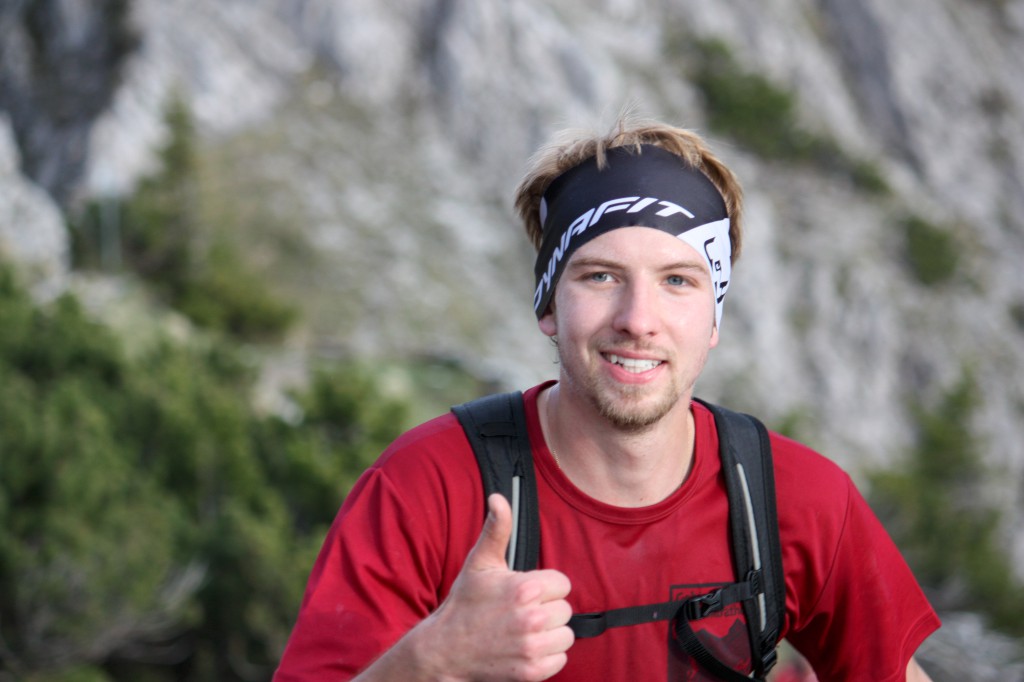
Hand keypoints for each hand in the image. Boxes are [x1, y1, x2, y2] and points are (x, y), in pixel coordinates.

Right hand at [418, 493, 574, 680]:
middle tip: (520, 612)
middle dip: (546, 609)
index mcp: (524, 588)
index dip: (545, 587)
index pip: (562, 584)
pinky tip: (525, 647)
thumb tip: (499, 498)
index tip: (525, 592)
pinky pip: (560, 659)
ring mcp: (532, 647)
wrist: (445, 650)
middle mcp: (531, 619)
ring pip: (566, 635)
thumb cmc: (465, 604)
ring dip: (549, 634)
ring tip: (524, 630)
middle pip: (565, 610)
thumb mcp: (480, 562)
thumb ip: (497, 529)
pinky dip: (547, 656)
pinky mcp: (532, 672)